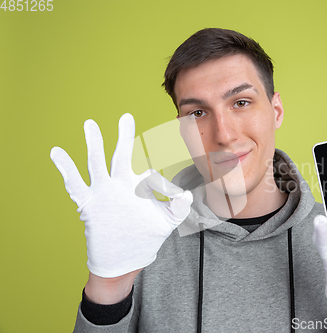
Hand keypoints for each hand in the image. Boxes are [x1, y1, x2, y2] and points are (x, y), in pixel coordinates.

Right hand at [50, 113, 192, 277]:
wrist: (124, 259)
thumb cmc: (146, 237)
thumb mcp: (167, 222)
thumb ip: (179, 208)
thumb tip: (186, 193)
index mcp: (139, 186)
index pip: (150, 174)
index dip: (164, 184)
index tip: (176, 196)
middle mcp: (121, 184)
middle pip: (122, 155)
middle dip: (124, 136)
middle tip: (126, 117)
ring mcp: (104, 192)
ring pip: (97, 163)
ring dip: (94, 144)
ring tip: (90, 124)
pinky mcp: (89, 203)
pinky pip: (75, 184)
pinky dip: (66, 169)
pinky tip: (57, 152)